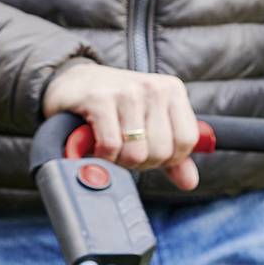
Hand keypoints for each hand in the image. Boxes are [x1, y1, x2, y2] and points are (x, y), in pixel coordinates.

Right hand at [42, 62, 202, 190]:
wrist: (73, 83)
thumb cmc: (115, 107)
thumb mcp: (149, 125)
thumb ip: (172, 154)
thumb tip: (190, 182)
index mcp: (172, 90)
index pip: (186, 140)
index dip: (167, 158)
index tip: (148, 151)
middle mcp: (153, 87)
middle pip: (161, 151)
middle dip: (140, 161)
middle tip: (124, 149)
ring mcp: (127, 91)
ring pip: (136, 153)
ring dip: (119, 160)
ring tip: (109, 145)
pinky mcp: (99, 98)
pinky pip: (111, 146)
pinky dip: (102, 155)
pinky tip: (95, 144)